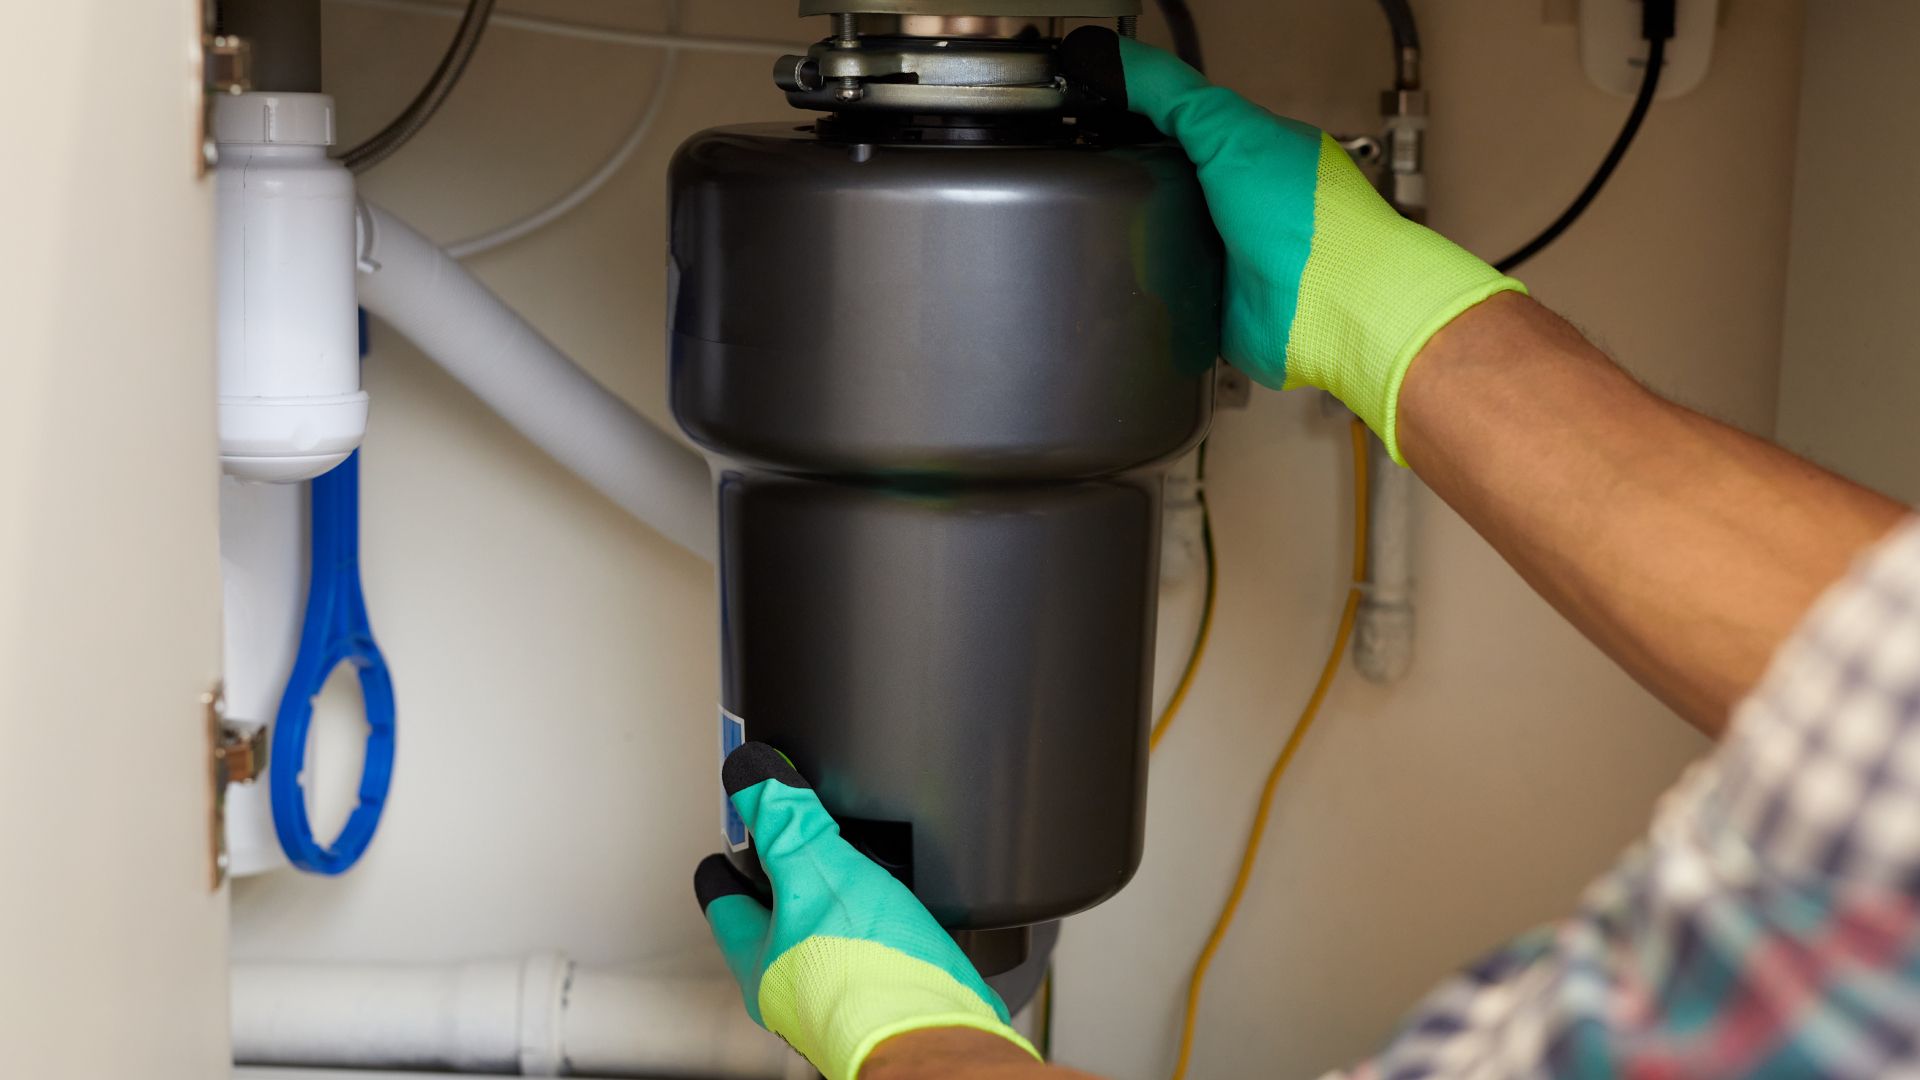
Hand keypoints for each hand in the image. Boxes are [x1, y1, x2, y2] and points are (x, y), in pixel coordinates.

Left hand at [694, 742, 1037, 1079]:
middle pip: (771, 924)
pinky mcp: (887, 991)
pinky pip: (872, 948)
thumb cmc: (865, 976)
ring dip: (832, 905)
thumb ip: (786, 823)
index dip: (722, 869)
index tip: (720, 849)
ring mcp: (840, 991)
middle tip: (782, 852)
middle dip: (778, 888)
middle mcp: (793, 983)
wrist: (935, 1034)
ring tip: (845, 872)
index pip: (724, 903)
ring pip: (823, 937)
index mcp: (758, 958)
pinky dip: (878, 923)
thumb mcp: (817, 873)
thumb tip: (754, 774)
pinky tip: (898, 910)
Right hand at [1062, 29, 1524, 462]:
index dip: (1140, 116)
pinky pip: (1167, 289)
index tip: (1091, 112)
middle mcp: (1245, 203)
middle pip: (1169, 181)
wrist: (1333, 309)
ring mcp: (1230, 255)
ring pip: (1163, 236)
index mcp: (1257, 152)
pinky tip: (1122, 273)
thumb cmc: (1306, 218)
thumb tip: (1108, 57)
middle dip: (1132, 179)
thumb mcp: (1231, 132)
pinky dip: (1147, 283)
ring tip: (1096, 223)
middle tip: (1089, 172)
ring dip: (1137, 234)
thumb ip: (1172, 94)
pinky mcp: (1215, 304)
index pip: (1186, 124)